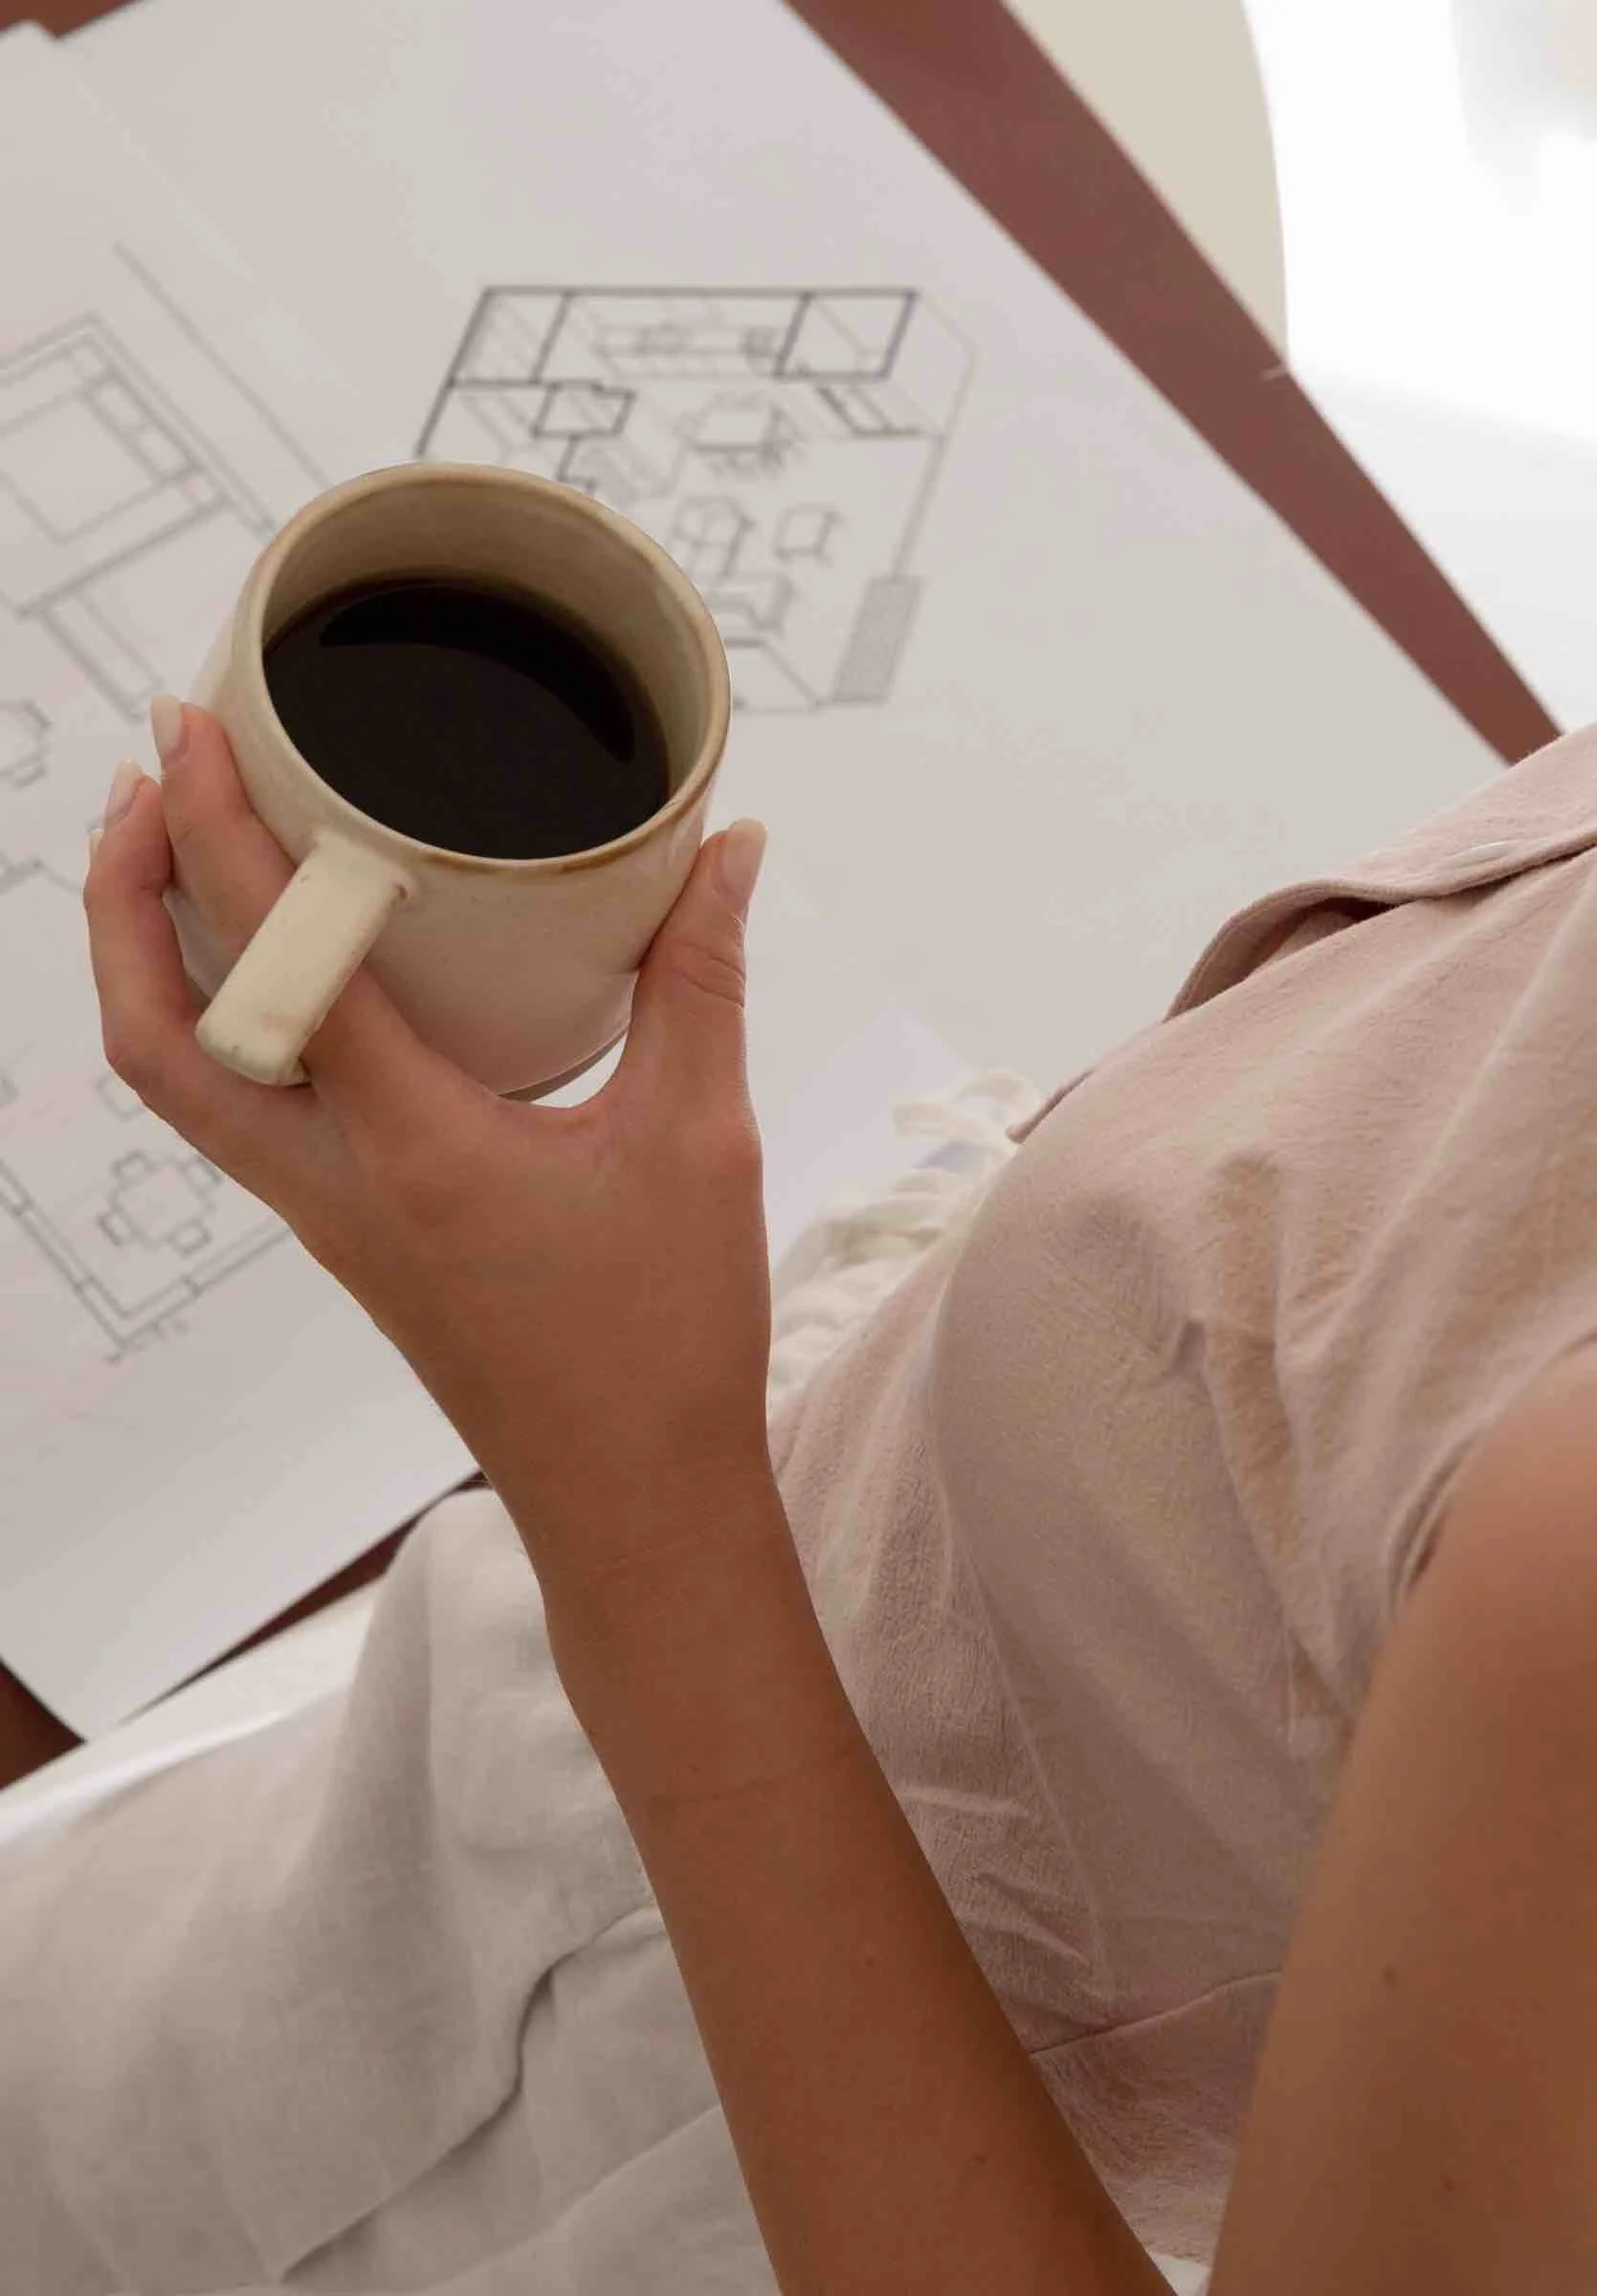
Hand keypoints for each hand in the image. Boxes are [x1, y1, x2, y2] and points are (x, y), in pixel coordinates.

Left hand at [82, 705, 772, 1593]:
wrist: (631, 1495)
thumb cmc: (663, 1342)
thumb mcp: (701, 1142)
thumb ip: (701, 982)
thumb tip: (723, 852)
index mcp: (413, 1148)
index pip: (278, 966)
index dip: (216, 831)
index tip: (191, 730)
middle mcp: (335, 1185)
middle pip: (153, 1040)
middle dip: (122, 901)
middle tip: (148, 786)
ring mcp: (328, 1220)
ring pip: (179, 1086)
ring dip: (149, 965)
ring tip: (180, 856)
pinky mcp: (349, 1236)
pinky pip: (237, 1115)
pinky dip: (217, 1023)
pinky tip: (278, 974)